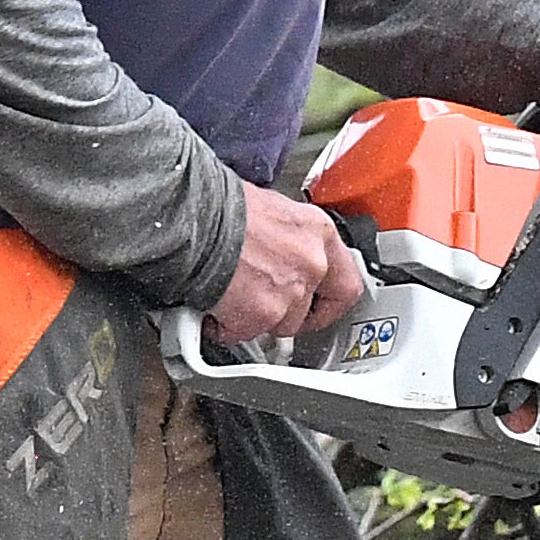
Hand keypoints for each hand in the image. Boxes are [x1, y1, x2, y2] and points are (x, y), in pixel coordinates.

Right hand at [209, 187, 367, 344]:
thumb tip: (282, 254)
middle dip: (288, 317)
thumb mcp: (271, 211)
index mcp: (318, 232)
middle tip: (269, 313)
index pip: (346, 283)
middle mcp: (312, 263)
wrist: (193, 218)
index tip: (319, 308)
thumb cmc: (221, 208)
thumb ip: (289, 240)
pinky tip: (215, 304)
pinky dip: (228, 325)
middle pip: (310, 310)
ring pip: (279, 324)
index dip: (329, 303)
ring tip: (231, 296)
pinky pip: (247, 332)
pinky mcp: (263, 313)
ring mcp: (291, 292)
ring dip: (255, 318)